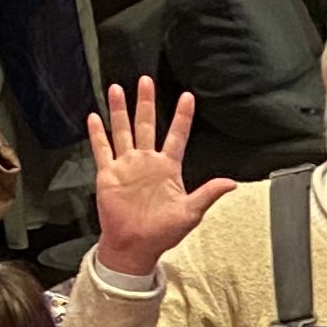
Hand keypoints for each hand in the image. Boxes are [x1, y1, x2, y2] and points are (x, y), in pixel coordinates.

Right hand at [87, 80, 232, 277]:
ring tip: (116, 88)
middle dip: (145, 102)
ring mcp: (126, 166)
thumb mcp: (191, 212)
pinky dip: (97, 133)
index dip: (182, 117)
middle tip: (145, 80)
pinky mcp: (108, 174)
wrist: (135, 246)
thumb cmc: (163, 232)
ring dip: (119, 110)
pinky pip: (102, 149)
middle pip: (145, 124)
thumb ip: (208, 193)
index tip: (187, 96)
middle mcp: (146, 161)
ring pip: (122, 131)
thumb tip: (232, 183)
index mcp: (168, 168)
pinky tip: (94, 117)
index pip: (176, 135)